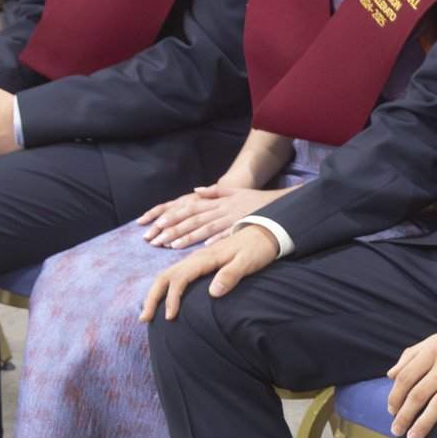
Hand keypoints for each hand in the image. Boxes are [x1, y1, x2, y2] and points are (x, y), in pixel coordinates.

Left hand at [140, 182, 282, 249]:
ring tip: (171, 246)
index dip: (172, 216)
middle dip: (173, 229)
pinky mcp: (242, 226)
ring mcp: (231, 217)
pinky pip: (228, 232)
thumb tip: (195, 190)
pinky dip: (216, 239)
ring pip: (205, 227)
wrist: (280, 202)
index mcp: (216, 201)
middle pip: (193, 218)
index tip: (156, 225)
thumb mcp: (234, 191)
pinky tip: (204, 247)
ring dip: (188, 236)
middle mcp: (220, 208)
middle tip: (156, 240)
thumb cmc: (255, 200)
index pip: (189, 208)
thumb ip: (214, 191)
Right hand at [141, 223, 281, 320]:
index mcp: (204, 258)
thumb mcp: (248, 263)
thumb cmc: (257, 249)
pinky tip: (163, 300)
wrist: (266, 232)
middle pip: (165, 276)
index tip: (170, 317)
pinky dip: (165, 288)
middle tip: (144, 319)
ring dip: (156, 293)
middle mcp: (196, 258)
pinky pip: (176, 275)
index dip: (171, 298)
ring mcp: (197, 260)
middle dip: (152, 297)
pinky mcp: (200, 263)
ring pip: (168, 275)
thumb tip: (213, 292)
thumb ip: (231, 276)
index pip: (179, 278)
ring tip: (148, 313)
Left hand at [386, 317, 436, 437]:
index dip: (395, 397)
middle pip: (419, 394)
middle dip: (404, 415)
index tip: (391, 411)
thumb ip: (411, 355)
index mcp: (432, 350)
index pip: (405, 377)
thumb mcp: (436, 339)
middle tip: (397, 430)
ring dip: (424, 423)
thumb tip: (390, 375)